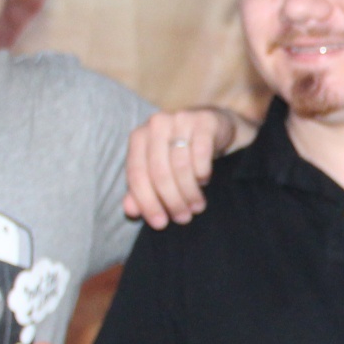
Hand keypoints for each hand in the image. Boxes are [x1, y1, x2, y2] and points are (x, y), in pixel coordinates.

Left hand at [123, 107, 254, 227]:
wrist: (213, 127)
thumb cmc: (182, 153)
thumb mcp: (159, 170)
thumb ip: (141, 190)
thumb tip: (130, 210)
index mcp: (139, 136)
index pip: (136, 174)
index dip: (147, 202)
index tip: (160, 224)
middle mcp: (156, 124)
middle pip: (159, 172)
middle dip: (171, 201)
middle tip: (183, 218)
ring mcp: (180, 119)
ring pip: (181, 166)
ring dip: (190, 193)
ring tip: (196, 206)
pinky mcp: (205, 121)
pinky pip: (201, 154)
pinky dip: (202, 173)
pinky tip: (204, 180)